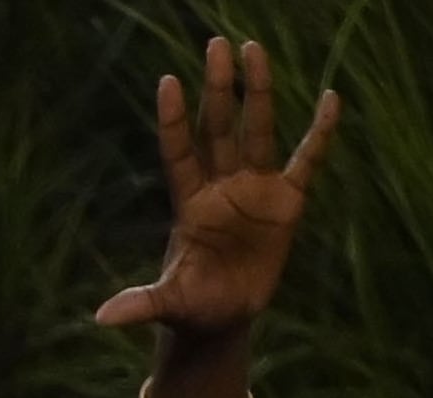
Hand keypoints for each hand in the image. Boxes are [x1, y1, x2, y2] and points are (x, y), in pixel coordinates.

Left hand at [93, 39, 338, 339]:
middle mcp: (220, 187)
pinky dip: (319, 133)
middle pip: (218, 128)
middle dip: (218, 89)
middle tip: (216, 44)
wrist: (222, 317)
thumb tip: (102, 318)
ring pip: (256, 131)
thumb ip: (141, 303)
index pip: (179, 153)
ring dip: (257, 92)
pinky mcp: (286, 203)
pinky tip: (331, 98)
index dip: (175, 121)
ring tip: (253, 48)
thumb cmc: (191, 306)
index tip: (168, 81)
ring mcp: (253, 189)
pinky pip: (306, 160)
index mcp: (189, 205)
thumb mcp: (168, 305)